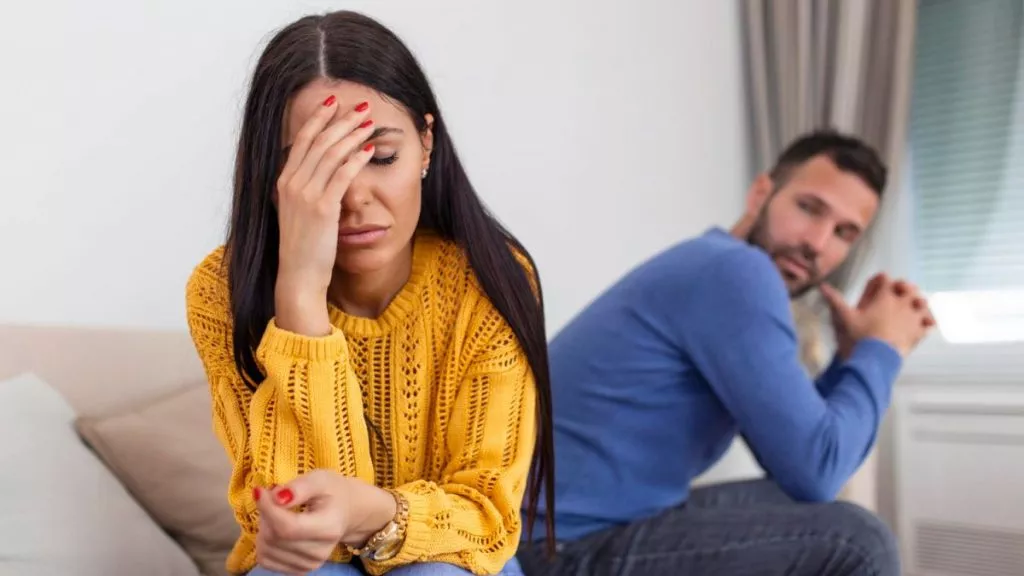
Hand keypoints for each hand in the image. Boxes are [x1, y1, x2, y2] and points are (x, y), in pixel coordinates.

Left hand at [253, 470, 396, 573]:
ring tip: (278, 512)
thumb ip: (300, 487)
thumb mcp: (320, 479)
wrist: (347, 512)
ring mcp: (309, 564)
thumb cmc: (333, 492)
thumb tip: (276, 497)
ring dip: (264, 527)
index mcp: (328, 527)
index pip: (286, 527)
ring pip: (266, 549)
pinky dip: (264, 542)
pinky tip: (276, 528)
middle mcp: (319, 552)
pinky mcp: (299, 570)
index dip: (267, 509)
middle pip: (274, 538)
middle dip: (266, 514)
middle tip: (274, 497)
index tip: (259, 491)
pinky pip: (266, 559)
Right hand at [274, 98, 377, 335]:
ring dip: (352, 134)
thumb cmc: (303, 247)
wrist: (298, 275)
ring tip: (369, 121)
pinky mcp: (323, 208)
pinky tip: (369, 149)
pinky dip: (356, 159)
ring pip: (331, 154)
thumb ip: (305, 190)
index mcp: (284, 181)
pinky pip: (342, 176)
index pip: (301, 140)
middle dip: (341, 119)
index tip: (333, 102)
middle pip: (319, 141)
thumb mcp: (298, 212)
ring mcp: (306, 195)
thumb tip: (320, 172)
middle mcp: (291, 183)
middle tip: (361, 105)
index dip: (318, 118)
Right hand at [820, 274, 935, 357]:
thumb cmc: (859, 336)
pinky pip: (929, 323)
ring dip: (917, 303)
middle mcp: (902, 304)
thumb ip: (834, 300)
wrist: (876, 360)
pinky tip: (921, 324)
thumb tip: (821, 286)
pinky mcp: (919, 332)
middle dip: (903, 288)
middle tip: (896, 294)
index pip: (885, 278)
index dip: (881, 280)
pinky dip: (926, 321)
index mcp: (884, 297)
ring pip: (923, 302)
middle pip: (909, 287)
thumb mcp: (844, 317)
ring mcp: (913, 317)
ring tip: (911, 307)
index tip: (877, 285)